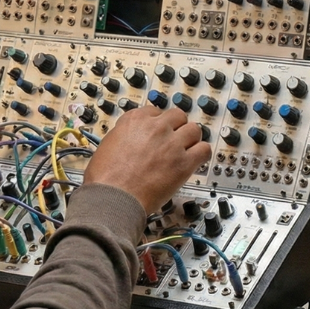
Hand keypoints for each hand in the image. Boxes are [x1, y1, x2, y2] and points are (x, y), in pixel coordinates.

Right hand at [82, 106, 210, 212]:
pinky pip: (204, 150)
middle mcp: (156, 127)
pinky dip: (202, 154)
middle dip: (177, 127)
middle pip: (178, 116)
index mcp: (135, 120)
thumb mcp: (108, 143)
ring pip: (194, 129)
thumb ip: (125, 135)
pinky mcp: (183, 163)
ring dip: (191, 139)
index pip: (156, 111)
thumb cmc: (105, 177)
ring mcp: (172, 144)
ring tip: (186, 149)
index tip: (160, 130)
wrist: (113, 197)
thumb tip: (132, 137)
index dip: (159, 122)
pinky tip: (195, 160)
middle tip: (174, 138)